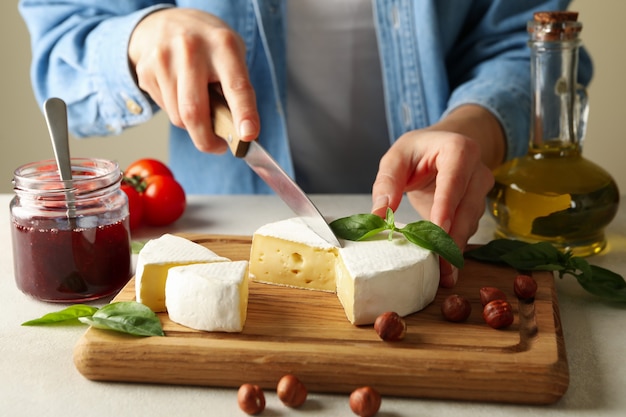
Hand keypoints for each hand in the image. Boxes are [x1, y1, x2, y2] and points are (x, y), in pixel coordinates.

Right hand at [128, 8, 259, 152]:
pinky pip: (165, 110)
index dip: (244, 114)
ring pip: (178, 117)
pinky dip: (177, 112)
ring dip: (192, 125)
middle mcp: (191, 49)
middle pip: (194, 112)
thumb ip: (235, 90)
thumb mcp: (231, 55)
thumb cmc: (207, 45)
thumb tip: (237, 132)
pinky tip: (180, 93)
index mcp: (222, 45)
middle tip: (218, 147)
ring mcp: (163, 59)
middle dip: (207, 140)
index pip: (236, 87)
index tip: (248, 136)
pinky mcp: (145, 71)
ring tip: (200, 106)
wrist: (166, 22)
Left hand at [371, 105, 503, 287]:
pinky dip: (454, 247)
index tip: (439, 229)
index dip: (446, 205)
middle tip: (441, 266)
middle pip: (466, 208)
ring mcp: (480, 192)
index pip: (454, 180)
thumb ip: (386, 183)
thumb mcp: (396, 158)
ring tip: (442, 274)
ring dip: (455, 248)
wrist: (442, 146)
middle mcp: (477, 171)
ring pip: (469, 223)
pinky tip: (444, 267)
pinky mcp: (476, 208)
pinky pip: (466, 230)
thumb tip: (377, 215)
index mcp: (459, 150)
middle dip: (453, 238)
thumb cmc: (418, 150)